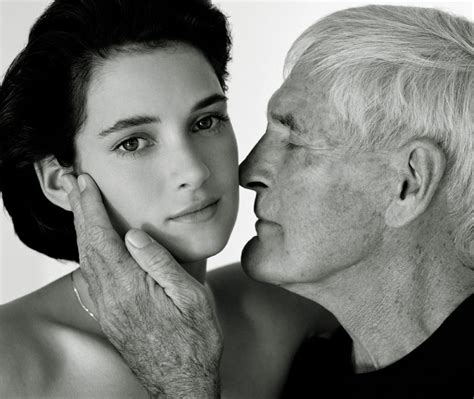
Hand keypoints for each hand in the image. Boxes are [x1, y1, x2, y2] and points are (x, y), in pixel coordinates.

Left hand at [62, 173, 222, 397]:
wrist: (183, 382)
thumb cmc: (195, 339)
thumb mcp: (191, 297)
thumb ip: (161, 263)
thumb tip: (134, 234)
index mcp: (130, 287)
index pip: (102, 237)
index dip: (92, 207)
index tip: (85, 183)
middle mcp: (110, 297)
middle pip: (87, 245)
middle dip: (80, 211)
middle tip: (74, 184)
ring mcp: (107, 308)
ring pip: (86, 260)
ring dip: (81, 229)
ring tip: (80, 207)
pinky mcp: (110, 316)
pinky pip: (90, 277)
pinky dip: (87, 252)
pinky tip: (90, 247)